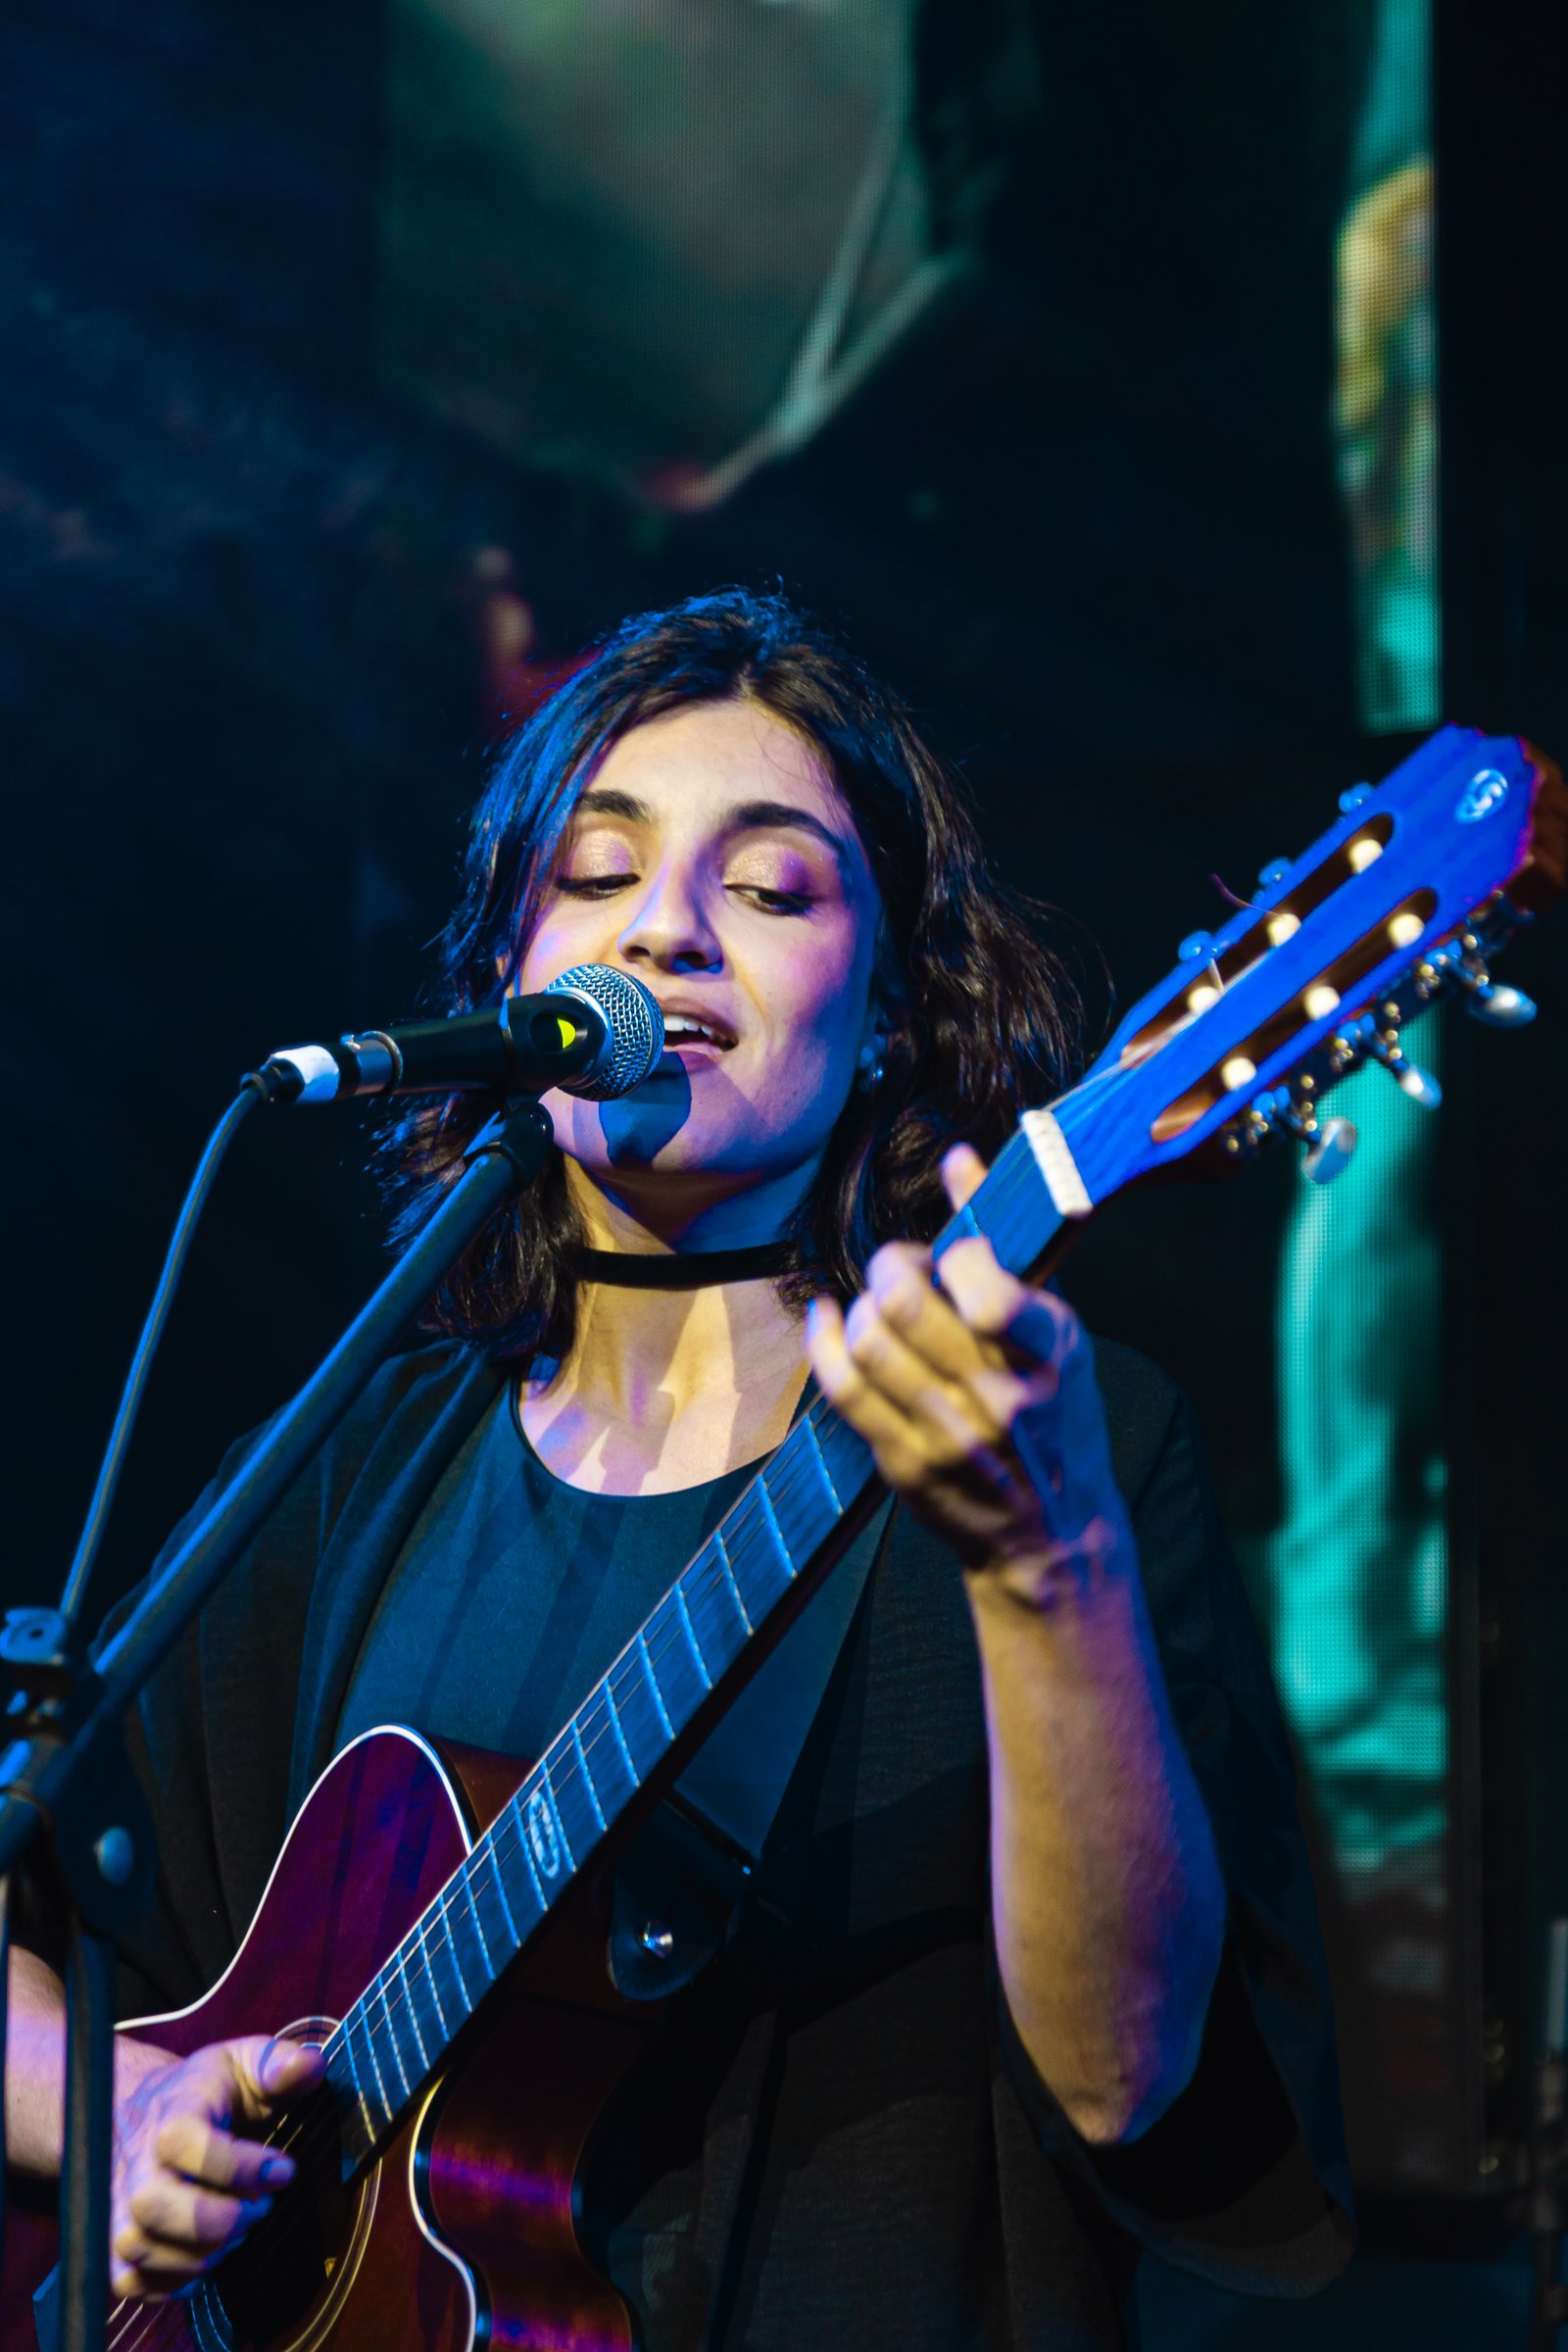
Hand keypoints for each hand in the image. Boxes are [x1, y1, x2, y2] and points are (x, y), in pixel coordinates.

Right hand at [110, 2032, 323, 2301]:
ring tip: (239, 2230)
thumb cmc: (207, 2089)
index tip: (283, 2171)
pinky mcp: (113, 2242)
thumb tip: (312, 2065)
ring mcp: (117, 2205)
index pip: (184, 2142)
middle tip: (260, 2208)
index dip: (239, 2166)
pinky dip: (173, 2281)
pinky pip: (129, 2280)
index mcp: (170, 2112)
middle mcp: (134, 2162)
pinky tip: (209, 2254)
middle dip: (220, 2218)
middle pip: (154, 2204)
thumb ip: (278, 2062)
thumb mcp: (246, 2062)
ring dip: (202, 2252)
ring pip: (139, 2247)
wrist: (148, 2108)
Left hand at [804, 1145, 1128, 1599]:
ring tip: (878, 1306)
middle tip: (901, 1270)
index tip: (952, 1257)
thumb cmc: (1059, 1414)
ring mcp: (950, 1435)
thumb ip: (1008, 1241)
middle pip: (905, 1303)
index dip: (952, 1255)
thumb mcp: (1057, 1327)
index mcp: (1049, 1351)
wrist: (1052, 1534)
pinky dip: (824, 1341)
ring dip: (861, 1308)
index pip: (983, 1288)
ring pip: (867, 1342)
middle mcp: (1002, 1396)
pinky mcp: (906, 1462)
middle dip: (891, 1267)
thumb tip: (959, 1158)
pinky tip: (830, 1320)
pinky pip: (842, 1388)